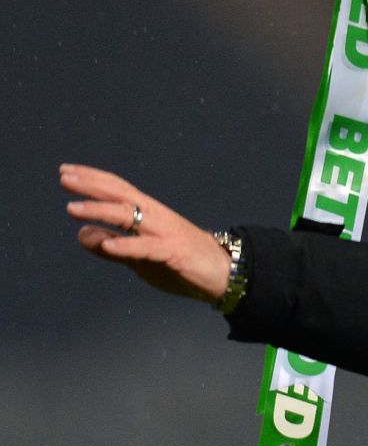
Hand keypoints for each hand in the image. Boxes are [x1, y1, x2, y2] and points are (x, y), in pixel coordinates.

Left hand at [60, 164, 230, 303]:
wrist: (224, 272)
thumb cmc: (182, 263)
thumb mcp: (139, 257)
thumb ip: (112, 246)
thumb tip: (81, 234)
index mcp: (149, 215)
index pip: (117, 191)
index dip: (92, 180)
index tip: (66, 172)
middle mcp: (156, 217)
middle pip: (121, 195)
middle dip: (92, 186)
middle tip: (64, 177)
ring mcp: (166, 233)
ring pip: (130, 217)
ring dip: (100, 211)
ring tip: (72, 208)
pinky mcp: (175, 252)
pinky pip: (147, 248)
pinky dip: (127, 246)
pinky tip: (107, 244)